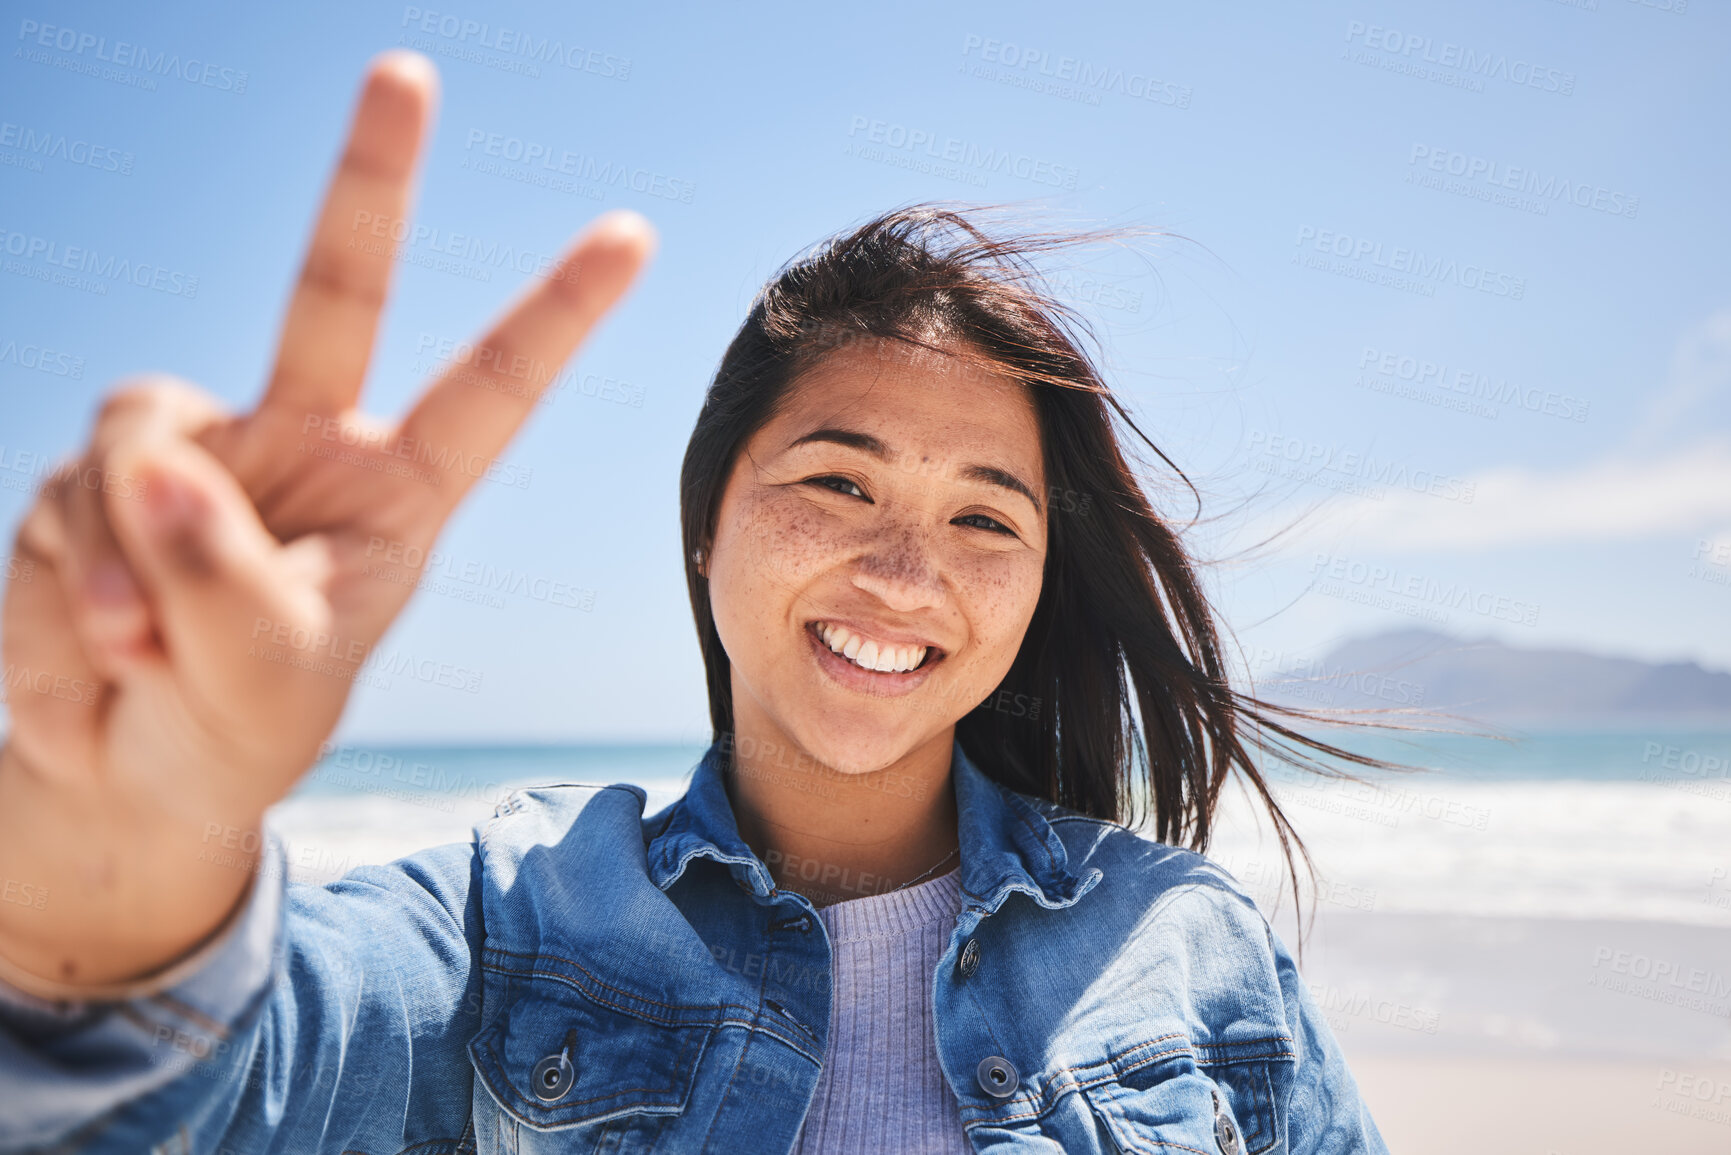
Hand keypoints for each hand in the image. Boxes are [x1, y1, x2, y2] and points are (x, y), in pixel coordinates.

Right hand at [0, 50, 654, 985]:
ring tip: (139, 652)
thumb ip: (223, 584)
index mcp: (396, 494)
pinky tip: (94, 643)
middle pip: (336, 288)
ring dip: (129, 558)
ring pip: (145, 435)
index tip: (630, 233)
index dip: (555, 311)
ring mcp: (199, 447)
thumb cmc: (231, 734)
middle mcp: (304, 442)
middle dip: (372, 180)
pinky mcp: (100, 472)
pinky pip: (66, 496)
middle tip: (412, 69)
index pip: (489, 389)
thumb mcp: (262, 684)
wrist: (126, 773)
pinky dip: (69, 585)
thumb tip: (165, 467)